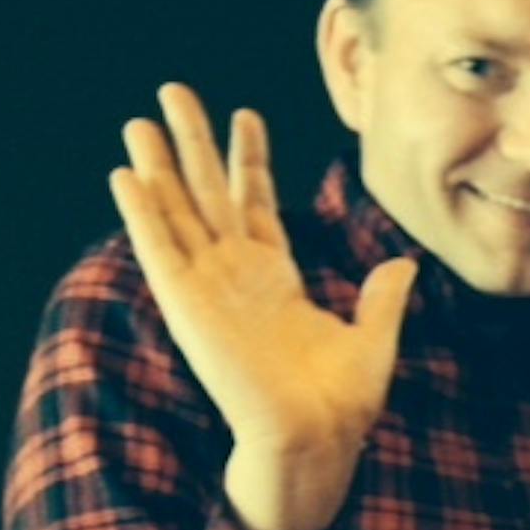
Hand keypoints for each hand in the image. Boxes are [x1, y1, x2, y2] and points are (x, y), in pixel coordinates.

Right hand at [109, 83, 416, 529]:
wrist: (314, 438)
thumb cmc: (341, 404)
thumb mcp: (373, 340)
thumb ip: (382, 299)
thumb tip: (404, 265)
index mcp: (276, 280)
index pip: (255, 204)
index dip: (248, 159)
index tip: (244, 114)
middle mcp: (236, 277)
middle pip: (207, 193)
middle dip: (192, 142)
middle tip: (174, 90)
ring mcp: (208, 289)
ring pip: (176, 212)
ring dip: (156, 166)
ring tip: (139, 119)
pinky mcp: (186, 306)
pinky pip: (158, 250)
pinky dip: (141, 213)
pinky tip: (126, 174)